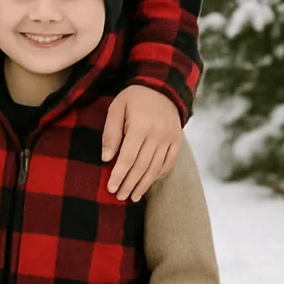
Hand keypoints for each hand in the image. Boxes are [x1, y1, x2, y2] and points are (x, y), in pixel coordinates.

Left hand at [102, 85, 181, 200]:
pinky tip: (148, 183)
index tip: (110, 188)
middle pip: (141, 166)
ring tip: (133, 197)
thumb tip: (106, 158)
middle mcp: (157, 134)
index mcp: (140, 126)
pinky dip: (158, 175)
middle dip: (129, 184)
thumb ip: (111, 133)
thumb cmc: (133, 97)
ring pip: (156, 168)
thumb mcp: (116, 108)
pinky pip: (169, 162)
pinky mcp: (176, 140)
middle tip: (119, 197)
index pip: (127, 157)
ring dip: (144, 185)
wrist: (162, 86)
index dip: (118, 175)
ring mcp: (169, 138)